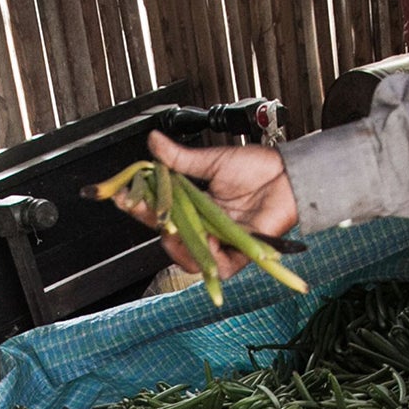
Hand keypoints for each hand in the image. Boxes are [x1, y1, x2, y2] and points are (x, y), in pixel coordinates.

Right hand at [121, 131, 299, 279]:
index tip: (121, 196)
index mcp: (194, 206)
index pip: (161, 211)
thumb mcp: (213, 161)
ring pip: (188, 256)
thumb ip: (181, 159)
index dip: (139, 206)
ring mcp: (220, 241)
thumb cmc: (257, 168)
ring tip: (173, 228)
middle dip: (153, 224)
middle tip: (146, 210)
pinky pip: (218, 267)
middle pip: (168, 237)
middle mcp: (204, 226)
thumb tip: (154, 142)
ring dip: (178, 244)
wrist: (288, 176)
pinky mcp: (238, 253)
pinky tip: (204, 243)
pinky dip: (209, 259)